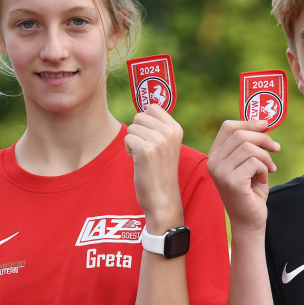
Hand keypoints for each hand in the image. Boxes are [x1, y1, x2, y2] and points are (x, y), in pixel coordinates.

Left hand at [125, 104, 183, 232]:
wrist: (162, 197)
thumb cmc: (160, 171)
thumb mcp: (167, 145)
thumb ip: (158, 127)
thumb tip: (142, 109)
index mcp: (176, 128)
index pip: (153, 107)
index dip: (145, 121)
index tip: (150, 137)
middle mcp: (169, 132)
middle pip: (139, 116)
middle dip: (137, 132)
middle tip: (148, 151)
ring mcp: (158, 140)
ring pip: (131, 128)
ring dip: (133, 142)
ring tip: (144, 157)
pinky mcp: (145, 150)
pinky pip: (127, 139)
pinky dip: (129, 150)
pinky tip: (139, 162)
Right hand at [206, 120, 279, 232]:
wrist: (250, 220)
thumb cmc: (251, 191)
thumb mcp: (250, 163)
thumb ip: (251, 144)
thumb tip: (263, 122)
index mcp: (215, 155)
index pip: (228, 127)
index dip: (249, 123)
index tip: (267, 126)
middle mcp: (213, 162)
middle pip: (240, 134)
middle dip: (263, 139)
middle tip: (276, 149)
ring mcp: (220, 172)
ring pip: (249, 148)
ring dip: (265, 157)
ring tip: (268, 169)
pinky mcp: (231, 182)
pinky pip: (254, 162)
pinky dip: (264, 168)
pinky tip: (263, 179)